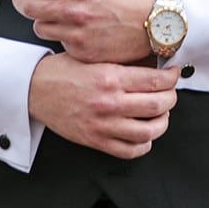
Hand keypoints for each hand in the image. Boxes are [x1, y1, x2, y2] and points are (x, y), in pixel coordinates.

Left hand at [0, 0, 156, 63]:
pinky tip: (70, 26)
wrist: (161, 22)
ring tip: (51, 10)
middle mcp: (74, 12)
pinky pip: (58, 43)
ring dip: (40, 18)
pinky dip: (59, 34)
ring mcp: (78, 35)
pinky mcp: (84, 52)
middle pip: (28, 7)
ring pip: (39, 27)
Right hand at [27, 52, 179, 158]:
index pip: (156, 81)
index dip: (172, 78)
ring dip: (162, 122)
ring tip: (160, 114)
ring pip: (150, 131)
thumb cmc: (62, 71)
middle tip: (170, 93)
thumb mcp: (93, 57)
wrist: (34, 90)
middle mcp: (110, 102)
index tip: (173, 74)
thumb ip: (121, 63)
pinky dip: (144, 144)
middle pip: (158, 105)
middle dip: (171, 98)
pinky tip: (144, 135)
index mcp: (110, 77)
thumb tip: (153, 63)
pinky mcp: (96, 140)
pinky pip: (130, 150)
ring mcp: (104, 124)